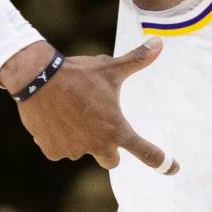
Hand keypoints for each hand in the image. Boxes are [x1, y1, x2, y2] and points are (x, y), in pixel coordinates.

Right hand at [0, 37, 177, 173]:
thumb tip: (160, 42)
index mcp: (116, 129)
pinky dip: (59, 138)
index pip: (145, 152)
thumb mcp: (110, 67)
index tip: (173, 169)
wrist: (38, 78)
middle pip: (111, 161)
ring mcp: (73, 150)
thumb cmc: (78, 73)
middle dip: (108, 149)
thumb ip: (137, 60)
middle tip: (99, 127)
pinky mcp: (52, 151)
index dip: (162, 162)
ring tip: (70, 112)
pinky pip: (59, 150)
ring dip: (80, 139)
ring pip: (82, 151)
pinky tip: (54, 118)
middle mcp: (97, 144)